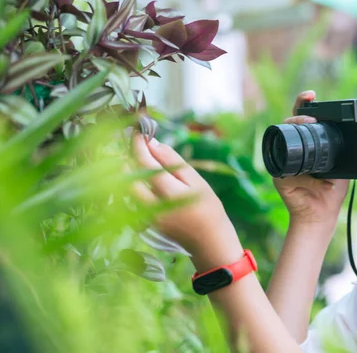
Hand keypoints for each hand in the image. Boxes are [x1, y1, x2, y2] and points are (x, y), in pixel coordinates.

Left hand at [132, 134, 242, 267]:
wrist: (209, 242)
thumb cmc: (208, 208)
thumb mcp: (197, 181)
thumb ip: (173, 162)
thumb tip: (153, 143)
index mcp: (170, 193)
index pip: (145, 163)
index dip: (139, 146)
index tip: (138, 132)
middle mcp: (153, 206)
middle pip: (129, 178)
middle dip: (130, 159)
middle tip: (139, 146)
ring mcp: (146, 216)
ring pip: (129, 189)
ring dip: (130, 172)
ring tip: (143, 161)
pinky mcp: (145, 223)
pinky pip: (133, 199)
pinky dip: (136, 185)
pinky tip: (146, 180)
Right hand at [272, 91, 348, 229]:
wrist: (323, 214)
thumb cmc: (332, 189)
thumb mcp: (343, 167)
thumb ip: (344, 151)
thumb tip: (355, 134)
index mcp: (308, 144)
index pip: (302, 118)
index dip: (303, 103)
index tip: (310, 94)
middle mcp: (293, 149)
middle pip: (289, 123)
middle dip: (298, 114)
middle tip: (311, 115)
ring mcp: (283, 161)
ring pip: (282, 137)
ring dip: (293, 128)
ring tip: (306, 124)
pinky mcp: (279, 176)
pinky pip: (282, 165)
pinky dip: (294, 162)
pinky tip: (305, 161)